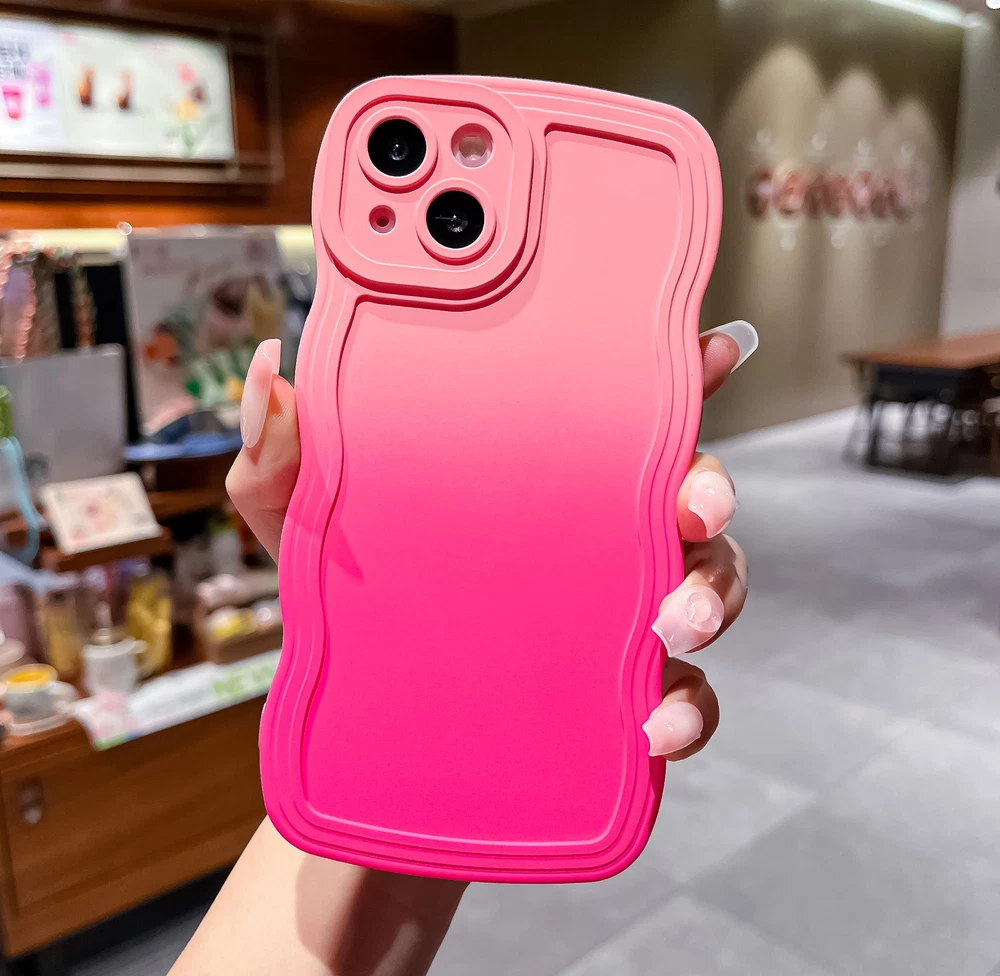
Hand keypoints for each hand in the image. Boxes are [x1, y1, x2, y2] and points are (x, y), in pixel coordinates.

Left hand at [228, 322, 754, 764]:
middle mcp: (590, 539)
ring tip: (670, 625)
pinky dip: (688, 710)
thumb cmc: (346, 606)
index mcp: (537, 481)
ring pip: (706, 586)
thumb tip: (270, 370)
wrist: (360, 735)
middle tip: (691, 505)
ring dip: (711, 598)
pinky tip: (652, 724)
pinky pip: (684, 699)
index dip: (679, 374)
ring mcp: (612, 620)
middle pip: (683, 494)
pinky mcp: (618, 700)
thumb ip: (284, 456)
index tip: (713, 346)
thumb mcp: (303, 526)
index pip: (620, 413)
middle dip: (708, 490)